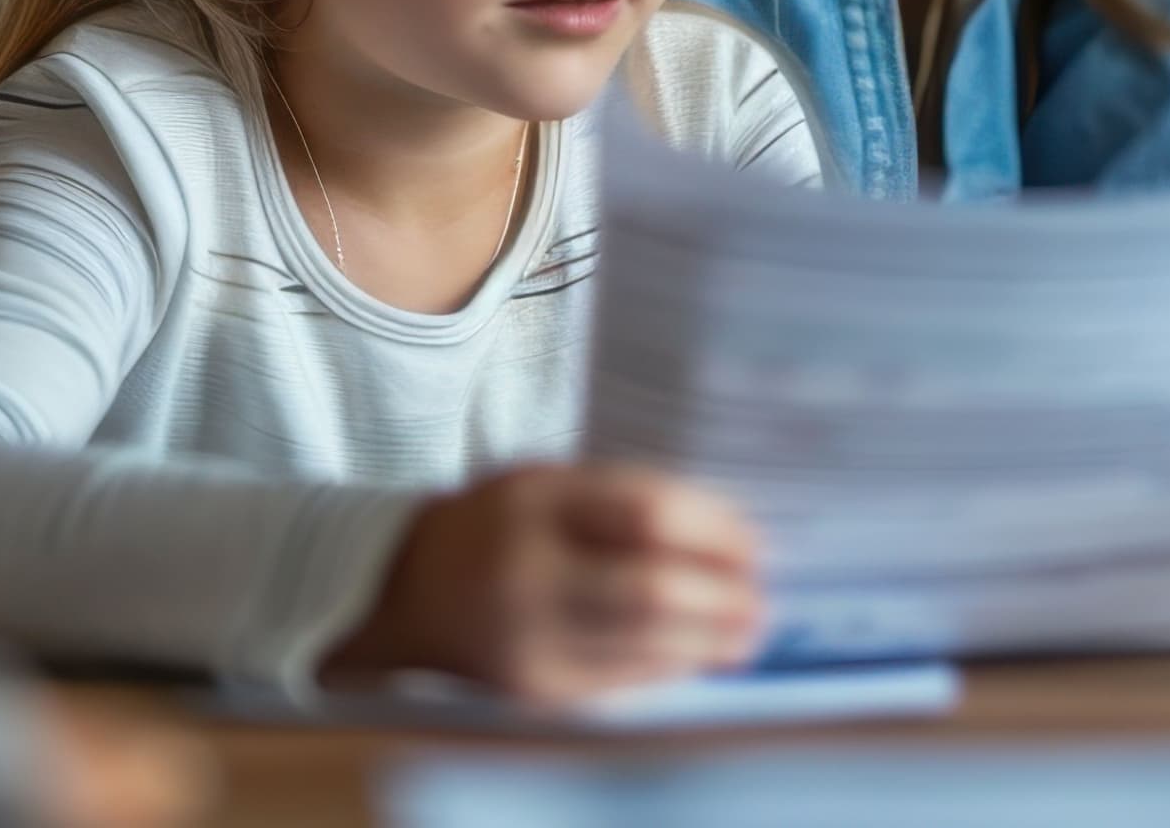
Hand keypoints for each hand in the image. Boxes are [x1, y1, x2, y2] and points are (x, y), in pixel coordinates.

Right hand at [328, 464, 763, 702]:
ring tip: (747, 633)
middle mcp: (527, 570)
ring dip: (710, 640)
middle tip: (760, 598)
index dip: (713, 529)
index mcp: (535, 503)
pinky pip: (623, 679)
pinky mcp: (535, 687)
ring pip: (643, 643)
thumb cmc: (501, 525)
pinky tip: (698, 654)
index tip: (753, 542)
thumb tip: (730, 534)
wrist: (410, 590)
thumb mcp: (548, 483)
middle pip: (651, 589)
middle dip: (722, 597)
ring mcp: (529, 636)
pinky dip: (671, 665)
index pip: (646, 512)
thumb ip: (626, 498)